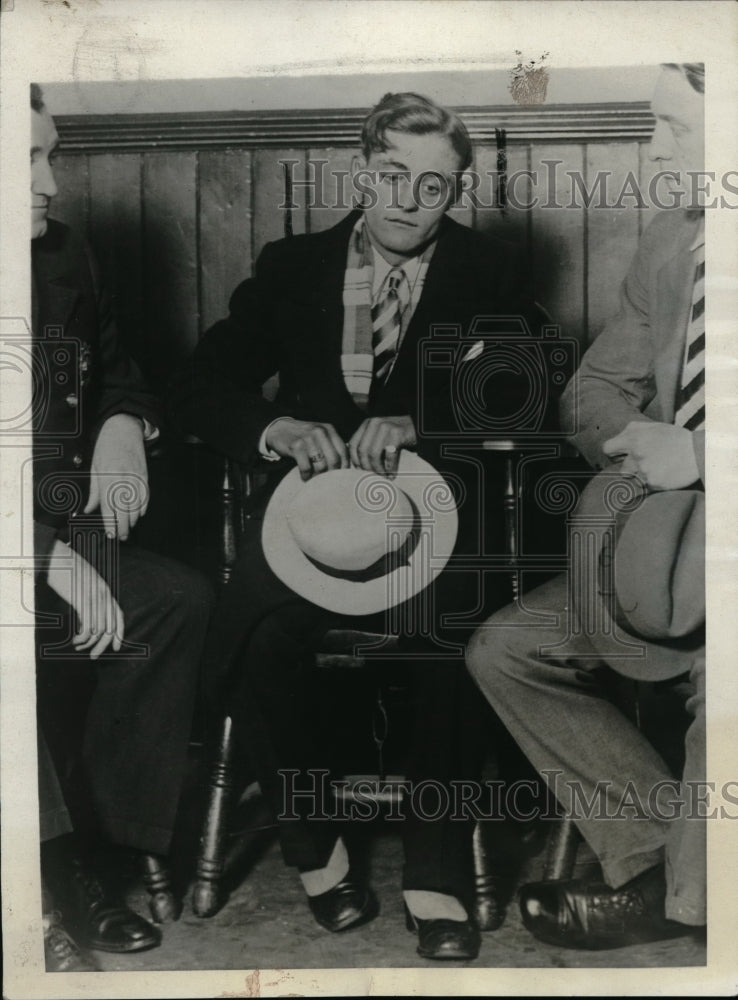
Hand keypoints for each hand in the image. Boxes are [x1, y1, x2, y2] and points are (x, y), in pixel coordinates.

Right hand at [46, 539, 124, 659]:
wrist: (56, 557)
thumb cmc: (66, 570)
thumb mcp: (84, 582)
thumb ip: (91, 595)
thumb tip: (89, 613)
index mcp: (105, 591)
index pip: (119, 616)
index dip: (119, 634)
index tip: (115, 648)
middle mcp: (104, 595)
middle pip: (109, 628)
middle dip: (102, 646)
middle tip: (92, 657)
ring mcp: (94, 598)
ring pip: (98, 630)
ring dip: (88, 643)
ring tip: (78, 646)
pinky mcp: (83, 601)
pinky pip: (88, 627)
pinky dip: (82, 638)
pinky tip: (75, 640)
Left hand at [84, 413, 148, 539]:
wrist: (123, 429)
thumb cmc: (106, 447)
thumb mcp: (94, 468)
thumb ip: (93, 491)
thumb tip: (88, 509)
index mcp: (107, 477)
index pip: (110, 507)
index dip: (111, 523)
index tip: (111, 534)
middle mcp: (123, 479)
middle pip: (125, 510)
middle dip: (123, 527)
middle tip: (121, 537)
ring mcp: (136, 477)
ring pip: (137, 505)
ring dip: (133, 519)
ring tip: (128, 528)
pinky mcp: (144, 475)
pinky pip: (146, 496)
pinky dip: (143, 507)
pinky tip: (138, 515)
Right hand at [265, 417, 348, 480]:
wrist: (279, 429)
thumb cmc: (303, 436)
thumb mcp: (320, 436)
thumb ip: (332, 446)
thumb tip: (345, 468)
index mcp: (329, 429)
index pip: (344, 451)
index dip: (344, 467)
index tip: (341, 476)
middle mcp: (320, 432)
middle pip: (334, 460)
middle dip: (332, 474)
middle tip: (327, 481)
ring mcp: (308, 438)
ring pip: (321, 466)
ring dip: (318, 477)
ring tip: (315, 480)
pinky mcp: (296, 446)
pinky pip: (306, 468)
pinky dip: (306, 476)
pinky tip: (305, 477)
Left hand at [349, 415, 416, 477]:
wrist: (418, 426)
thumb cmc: (398, 435)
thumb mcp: (380, 435)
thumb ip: (369, 444)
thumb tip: (359, 465)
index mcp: (367, 424)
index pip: (353, 444)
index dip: (355, 460)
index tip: (360, 470)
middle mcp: (374, 423)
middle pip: (362, 450)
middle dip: (367, 467)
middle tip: (373, 476)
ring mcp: (386, 427)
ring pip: (374, 454)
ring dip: (378, 469)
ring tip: (383, 476)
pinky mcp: (397, 433)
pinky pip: (389, 455)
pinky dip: (390, 467)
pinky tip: (392, 473)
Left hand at [602, 420, 699, 490]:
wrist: (698, 453)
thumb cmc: (676, 439)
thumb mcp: (654, 427)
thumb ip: (632, 430)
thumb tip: (618, 438)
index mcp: (634, 438)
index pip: (607, 448)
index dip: (614, 453)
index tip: (620, 456)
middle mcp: (636, 454)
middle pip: (622, 469)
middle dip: (632, 468)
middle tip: (647, 464)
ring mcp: (644, 470)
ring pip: (634, 479)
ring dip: (642, 477)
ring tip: (658, 470)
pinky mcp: (652, 482)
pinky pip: (646, 487)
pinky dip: (653, 483)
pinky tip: (665, 475)